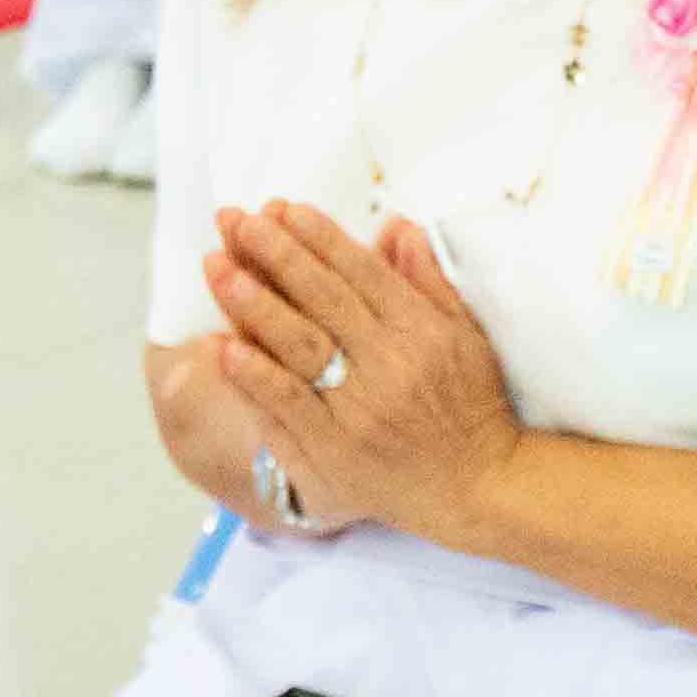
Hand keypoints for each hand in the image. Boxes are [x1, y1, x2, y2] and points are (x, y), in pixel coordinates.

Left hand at [195, 202, 520, 543]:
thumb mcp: (465, 333)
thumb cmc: (471, 407)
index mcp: (421, 331)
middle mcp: (390, 366)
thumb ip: (427, 279)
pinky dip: (255, 375)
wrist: (478, 488)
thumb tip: (396, 225)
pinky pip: (287, 407)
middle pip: (323, 299)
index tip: (283, 209)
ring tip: (219, 267)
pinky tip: (225, 346)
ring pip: (299, 346)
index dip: (319, 237)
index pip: (362, 272)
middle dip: (276, 254)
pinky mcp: (334, 452)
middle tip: (237, 221)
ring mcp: (358, 411)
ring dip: (254, 304)